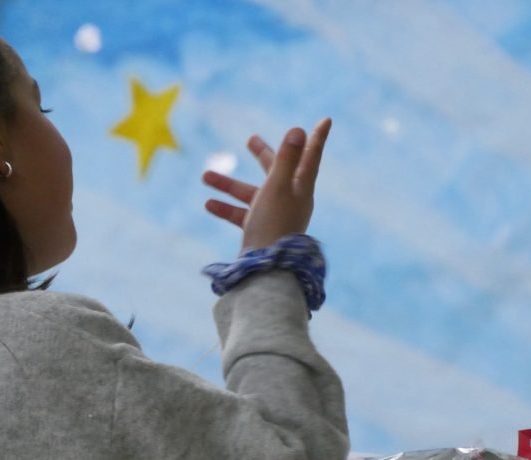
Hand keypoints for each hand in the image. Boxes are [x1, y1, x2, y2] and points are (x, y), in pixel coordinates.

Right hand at [203, 117, 331, 249]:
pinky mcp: (261, 230)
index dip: (317, 137)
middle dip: (263, 155)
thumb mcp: (277, 187)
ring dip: (229, 185)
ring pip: (252, 193)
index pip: (311, 155)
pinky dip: (227, 208)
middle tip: (250, 139)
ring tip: (205, 176)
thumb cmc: (275, 224)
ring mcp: (275, 215)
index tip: (326, 120)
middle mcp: (291, 199)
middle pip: (278, 171)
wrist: (268, 268)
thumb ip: (286, 158)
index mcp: (301, 187)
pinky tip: (208, 203)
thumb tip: (299, 129)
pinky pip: (242, 214)